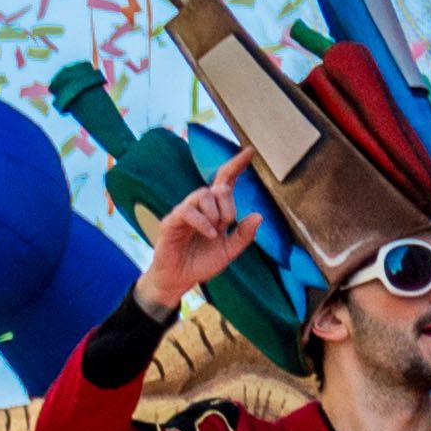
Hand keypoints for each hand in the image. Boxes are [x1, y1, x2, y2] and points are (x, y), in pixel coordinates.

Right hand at [139, 168, 260, 311]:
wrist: (179, 280)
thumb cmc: (201, 263)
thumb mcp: (228, 251)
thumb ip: (243, 235)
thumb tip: (259, 216)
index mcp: (215, 210)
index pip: (226, 181)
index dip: (236, 165)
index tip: (250, 151)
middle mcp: (200, 207)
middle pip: (218, 188)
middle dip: (228, 206)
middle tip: (225, 226)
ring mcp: (184, 212)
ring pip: (202, 194)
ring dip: (215, 213)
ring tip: (214, 232)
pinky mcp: (171, 221)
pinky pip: (187, 210)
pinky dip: (202, 221)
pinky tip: (209, 235)